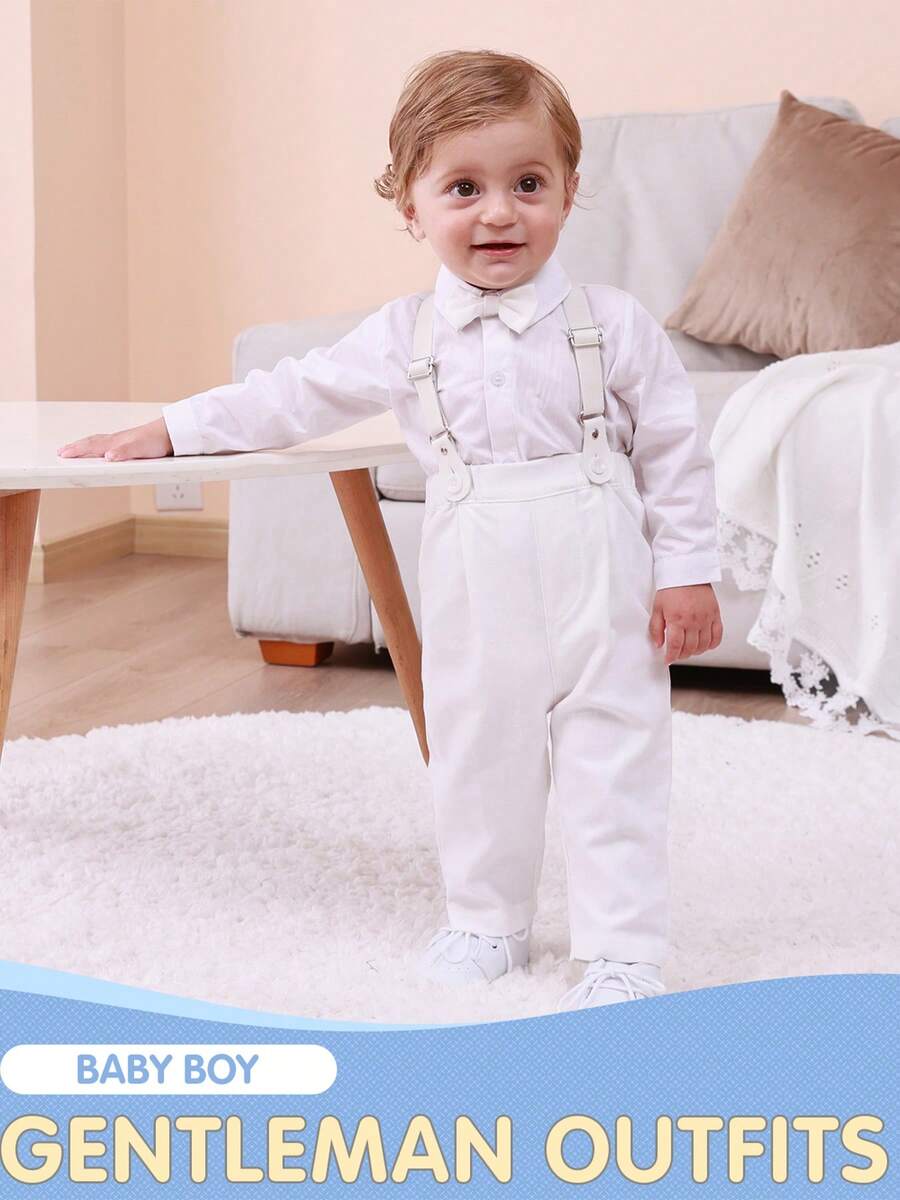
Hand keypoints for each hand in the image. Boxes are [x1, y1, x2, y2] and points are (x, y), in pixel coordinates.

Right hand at [57, 417, 173, 460]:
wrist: (171, 432)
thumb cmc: (156, 441)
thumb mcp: (140, 449)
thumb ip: (124, 452)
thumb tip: (107, 457)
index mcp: (115, 442)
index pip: (91, 446)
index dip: (76, 451)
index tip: (62, 454)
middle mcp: (116, 439)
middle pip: (91, 442)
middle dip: (75, 447)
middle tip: (61, 451)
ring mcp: (122, 440)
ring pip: (98, 441)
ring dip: (85, 445)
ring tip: (75, 448)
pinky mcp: (129, 442)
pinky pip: (107, 442)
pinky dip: (97, 445)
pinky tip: (101, 448)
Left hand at [649, 583, 722, 665]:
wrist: (687, 572)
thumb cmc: (672, 587)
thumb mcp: (657, 608)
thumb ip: (656, 628)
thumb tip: (657, 644)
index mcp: (677, 619)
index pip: (675, 646)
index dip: (671, 656)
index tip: (668, 659)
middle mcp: (693, 621)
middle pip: (690, 648)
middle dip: (682, 655)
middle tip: (677, 654)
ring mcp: (706, 619)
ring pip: (703, 645)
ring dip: (695, 651)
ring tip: (688, 649)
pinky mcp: (715, 615)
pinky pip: (717, 636)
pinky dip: (711, 644)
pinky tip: (704, 644)